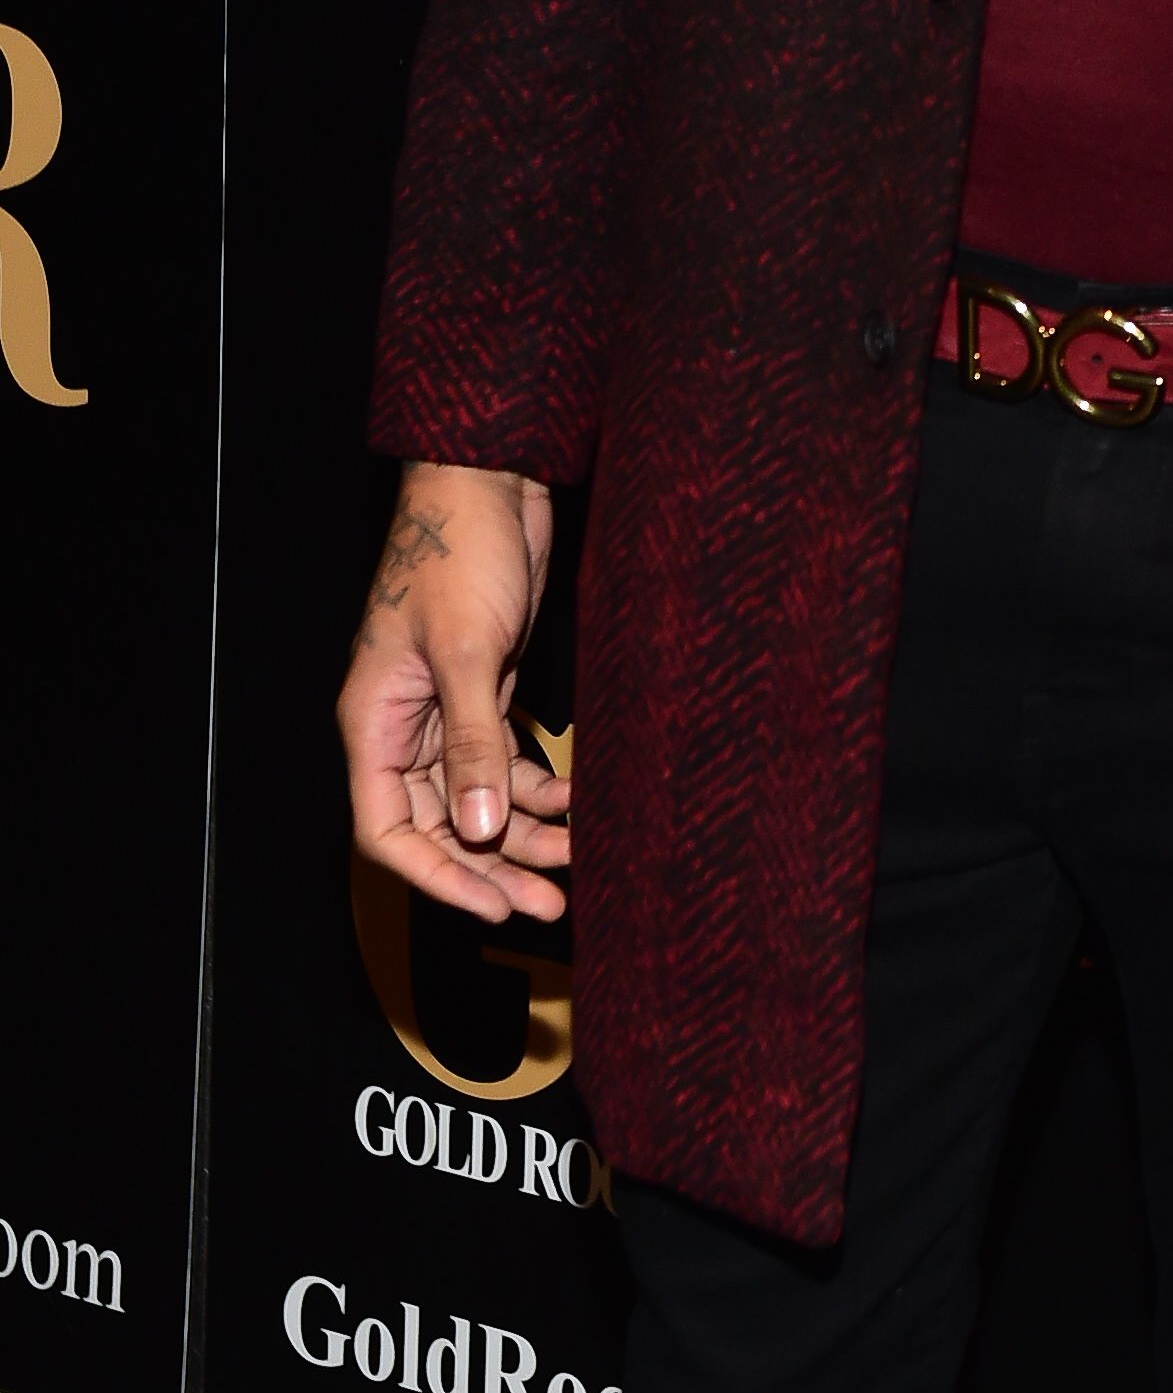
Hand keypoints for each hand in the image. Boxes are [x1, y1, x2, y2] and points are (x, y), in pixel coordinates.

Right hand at [338, 465, 570, 926]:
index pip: (388, 830)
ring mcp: (447, 712)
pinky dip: (540, 788)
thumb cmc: (460, 554)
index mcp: (373, 723)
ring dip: (524, 835)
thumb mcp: (466, 651)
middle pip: (439, 826)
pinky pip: (506, 761)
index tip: (493, 907)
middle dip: (493, 868)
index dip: (437, 876)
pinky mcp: (488, 691)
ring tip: (578, 861)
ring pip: (479, 799)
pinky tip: (580, 800)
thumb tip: (479, 826)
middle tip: (551, 904)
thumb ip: (472, 741)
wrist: (490, 485)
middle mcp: (403, 727)